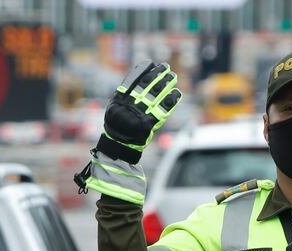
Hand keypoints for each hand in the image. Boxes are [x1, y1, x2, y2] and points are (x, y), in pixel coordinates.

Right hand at [74, 61, 181, 204]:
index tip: (152, 63)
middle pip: (148, 83)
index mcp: (121, 98)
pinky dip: (172, 100)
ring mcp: (141, 112)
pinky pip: (165, 108)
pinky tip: (177, 94)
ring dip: (167, 83)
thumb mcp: (115, 106)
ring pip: (158, 93)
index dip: (144, 69)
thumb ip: (125, 93)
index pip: (134, 78)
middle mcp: (131, 103)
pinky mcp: (151, 123)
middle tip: (167, 68)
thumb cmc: (117, 126)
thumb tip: (138, 78)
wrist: (119, 146)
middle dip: (159, 74)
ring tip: (173, 77)